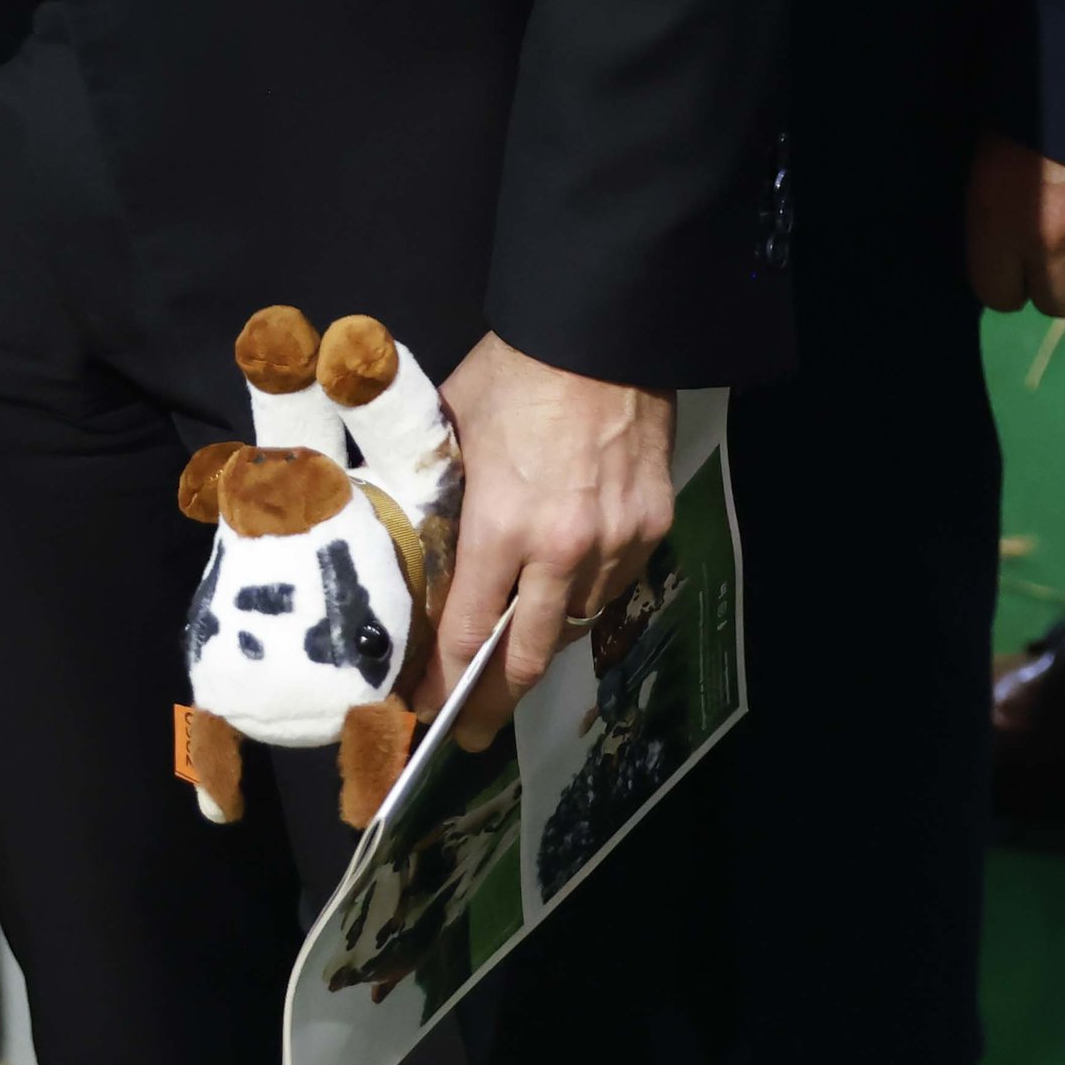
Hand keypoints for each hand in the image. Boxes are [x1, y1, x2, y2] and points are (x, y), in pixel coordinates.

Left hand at [428, 335, 672, 737]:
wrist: (603, 335)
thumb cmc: (516, 374)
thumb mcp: (453, 430)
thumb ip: (439, 492)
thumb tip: (411, 531)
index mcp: (502, 526)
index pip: (470, 630)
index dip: (446, 679)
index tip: (427, 706)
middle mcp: (564, 550)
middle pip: (530, 654)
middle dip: (497, 701)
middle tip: (473, 730)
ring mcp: (616, 542)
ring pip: (577, 622)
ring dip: (544, 641)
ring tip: (515, 659)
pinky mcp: (653, 526)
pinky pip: (615, 584)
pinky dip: (587, 597)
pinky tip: (565, 595)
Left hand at [961, 136, 1064, 316]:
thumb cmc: (1023, 94)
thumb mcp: (990, 146)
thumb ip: (998, 203)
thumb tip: (1007, 232)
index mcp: (996, 224)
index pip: (998, 297)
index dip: (1008, 279)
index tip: (1013, 261)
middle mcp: (1052, 245)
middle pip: (1057, 302)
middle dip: (1058, 278)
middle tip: (1059, 241)